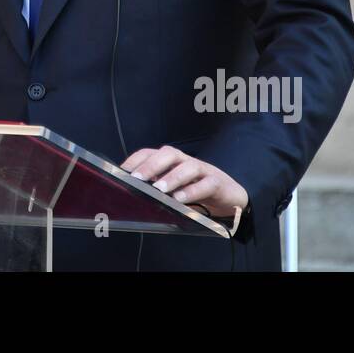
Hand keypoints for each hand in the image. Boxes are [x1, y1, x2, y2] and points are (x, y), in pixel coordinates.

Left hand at [121, 145, 248, 218]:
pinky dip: (193, 191)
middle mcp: (185, 161)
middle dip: (151, 165)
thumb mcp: (174, 190)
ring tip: (159, 189)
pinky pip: (206, 184)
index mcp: (172, 161)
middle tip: (137, 178)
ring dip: (172, 177)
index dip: (136, 160)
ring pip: (188, 166)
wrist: (231, 197)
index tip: (122, 172)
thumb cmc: (196, 192)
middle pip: (168, 153)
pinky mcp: (217, 183)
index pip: (151, 152)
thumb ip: (157, 190)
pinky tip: (181, 199)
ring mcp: (203, 170)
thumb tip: (133, 196)